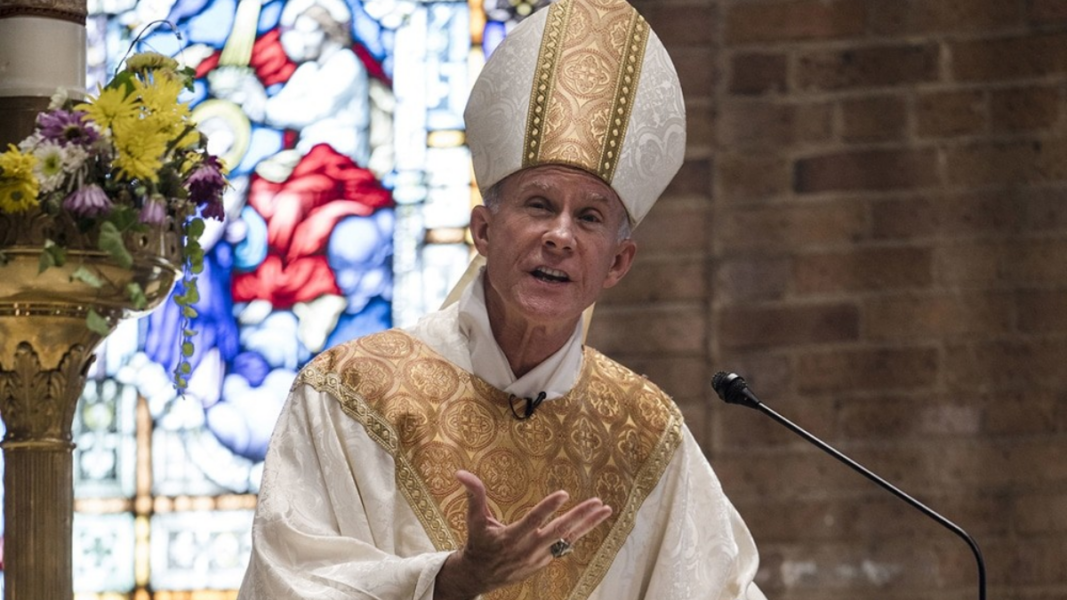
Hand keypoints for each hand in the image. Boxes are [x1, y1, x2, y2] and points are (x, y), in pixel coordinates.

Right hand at [433, 470, 612, 599]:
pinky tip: (592, 521)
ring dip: (588, 524)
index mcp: (511, 538)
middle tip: (597, 502)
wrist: (480, 575)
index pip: (533, 521)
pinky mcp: (544, 561)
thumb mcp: (474, 520)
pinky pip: (565, 546)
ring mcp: (539, 557)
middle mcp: (528, 549)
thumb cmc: (478, 543)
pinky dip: (579, 534)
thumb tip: (461, 473)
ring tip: (604, 509)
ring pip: (567, 539)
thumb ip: (474, 495)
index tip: (564, 494)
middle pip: (559, 531)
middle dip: (580, 516)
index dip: (548, 508)